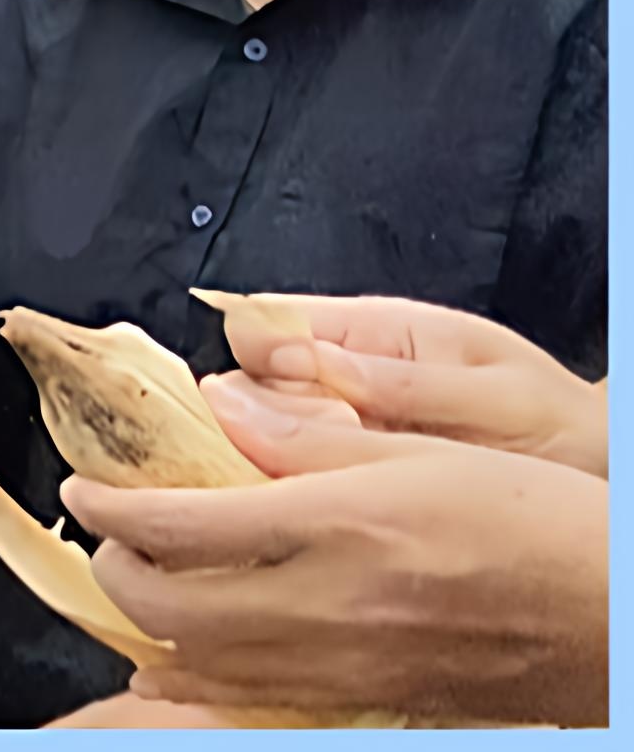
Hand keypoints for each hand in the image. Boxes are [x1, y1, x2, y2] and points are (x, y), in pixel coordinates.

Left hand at [73, 418, 609, 722]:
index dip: (110, 507)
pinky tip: (196, 651)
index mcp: (340, 529)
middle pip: (169, 610)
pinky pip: (260, 698)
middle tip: (111, 531)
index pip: (179, 527)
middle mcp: (332, 609)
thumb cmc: (539, 523)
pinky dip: (209, 674)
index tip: (85, 487)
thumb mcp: (423, 451)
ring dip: (151, 627)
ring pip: (202, 667)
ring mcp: (349, 667)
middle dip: (115, 570)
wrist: (614, 616)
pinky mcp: (373, 701)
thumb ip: (310, 435)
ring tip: (142, 579)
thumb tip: (220, 406)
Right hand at [207, 293, 606, 475]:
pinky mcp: (350, 486)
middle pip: (250, 385)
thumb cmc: (566, 431)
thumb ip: (400, 382)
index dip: (248, 358)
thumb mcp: (495, 397)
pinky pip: (292, 486)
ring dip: (266, 467)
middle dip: (251, 423)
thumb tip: (298, 361)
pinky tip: (308, 524)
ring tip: (306, 499)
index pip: (267, 321)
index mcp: (375, 332)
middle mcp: (346, 378)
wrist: (606, 485)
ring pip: (261, 439)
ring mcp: (345, 434)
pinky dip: (287, 503)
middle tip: (289, 463)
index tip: (251, 401)